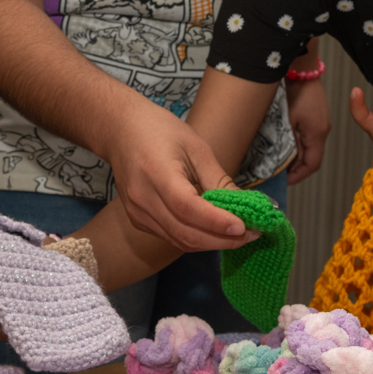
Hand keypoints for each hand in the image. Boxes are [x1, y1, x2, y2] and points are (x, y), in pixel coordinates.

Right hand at [107, 103, 249, 251]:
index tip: (246, 228)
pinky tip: (214, 230)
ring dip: (212, 243)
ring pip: (179, 240)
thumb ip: (219, 180)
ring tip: (239, 234)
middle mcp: (142, 199)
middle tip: (252, 235)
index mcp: (157, 174)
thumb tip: (247, 204)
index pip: (188, 208)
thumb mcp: (196, 147)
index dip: (217, 222)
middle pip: (185, 233)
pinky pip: (171, 236)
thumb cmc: (160, 131)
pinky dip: (196, 238)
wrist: (120, 131)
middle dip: (222, 240)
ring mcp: (137, 213)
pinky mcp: (138, 220)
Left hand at [284, 73, 331, 183]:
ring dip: (296, 155)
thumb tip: (277, 161)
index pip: (312, 165)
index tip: (283, 180)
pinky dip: (297, 143)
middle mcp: (323, 129)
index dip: (297, 176)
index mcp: (317, 133)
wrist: (299, 65)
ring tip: (278, 159)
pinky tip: (283, 142)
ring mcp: (321, 121)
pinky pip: (308, 135)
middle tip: (277, 172)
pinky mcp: (316, 114)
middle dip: (295, 167)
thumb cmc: (292, 89)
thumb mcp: (285, 120)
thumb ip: (283, 143)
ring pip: (309, 146)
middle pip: (311, 157)